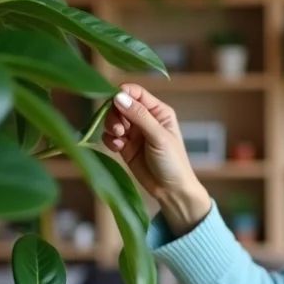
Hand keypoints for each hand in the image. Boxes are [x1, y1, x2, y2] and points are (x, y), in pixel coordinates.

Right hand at [101, 84, 209, 233]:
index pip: (135, 92)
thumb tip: (119, 96)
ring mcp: (134, 133)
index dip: (122, 94)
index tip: (113, 102)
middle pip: (120, 105)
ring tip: (119, 138)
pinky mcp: (125, 147)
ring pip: (112, 120)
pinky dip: (110, 140)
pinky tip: (118, 149)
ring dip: (111, 126)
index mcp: (158, 111)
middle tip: (119, 128)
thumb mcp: (159, 137)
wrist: (171, 191)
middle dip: (114, 114)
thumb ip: (139, 116)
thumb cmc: (173, 162)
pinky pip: (110, 136)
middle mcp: (144, 119)